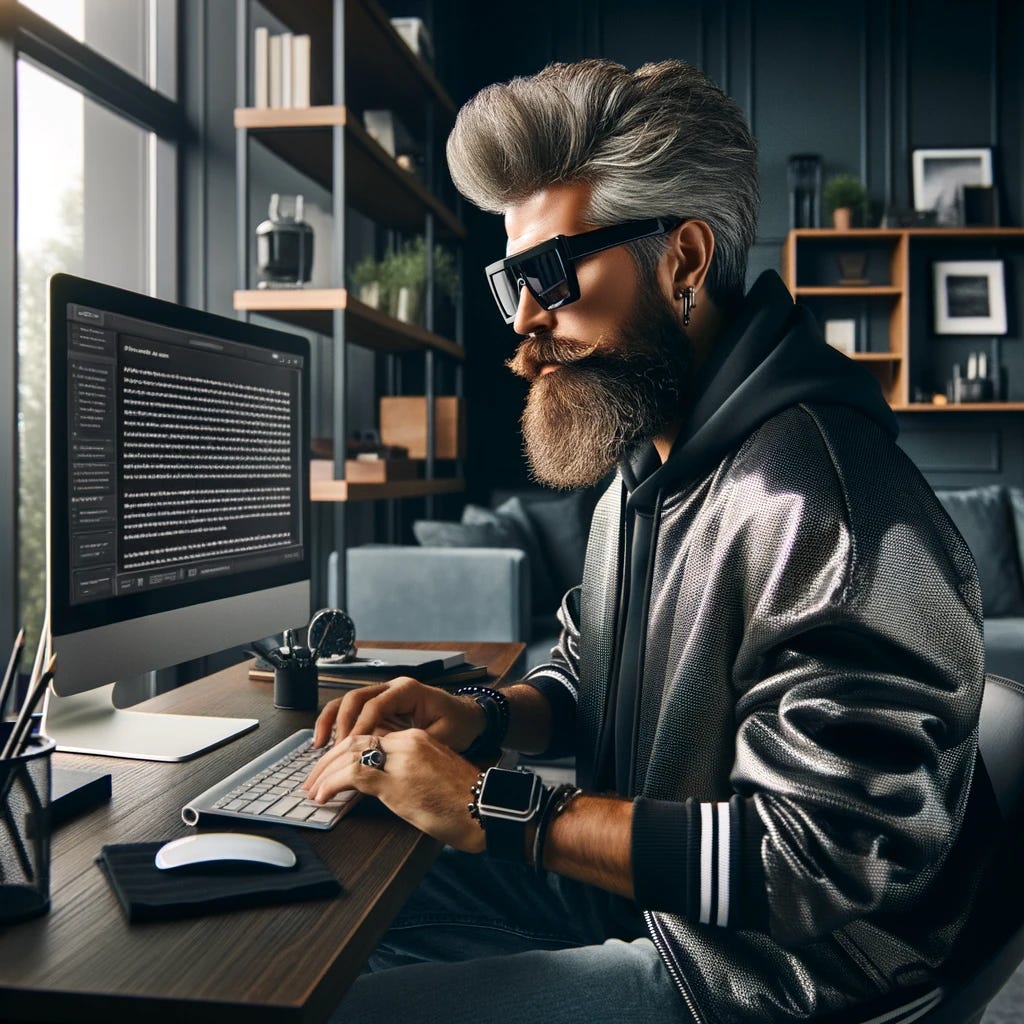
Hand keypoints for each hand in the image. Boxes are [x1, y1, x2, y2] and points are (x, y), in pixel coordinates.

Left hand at [301, 729, 485, 852]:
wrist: (485, 811)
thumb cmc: (465, 803)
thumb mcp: (432, 778)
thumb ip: (406, 773)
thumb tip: (380, 786)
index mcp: (416, 738)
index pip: (370, 736)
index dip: (345, 752)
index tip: (330, 768)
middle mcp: (406, 742)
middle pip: (354, 740)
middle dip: (327, 760)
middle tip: (312, 779)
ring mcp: (400, 759)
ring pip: (348, 754)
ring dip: (324, 772)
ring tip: (312, 790)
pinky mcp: (395, 781)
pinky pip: (352, 775)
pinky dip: (331, 784)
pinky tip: (323, 796)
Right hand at [312, 676, 484, 752]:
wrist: (467, 716)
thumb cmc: (458, 724)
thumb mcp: (441, 736)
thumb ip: (413, 745)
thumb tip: (385, 759)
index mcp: (408, 690)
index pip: (375, 705)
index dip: (359, 726)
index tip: (349, 748)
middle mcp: (392, 688)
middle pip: (355, 698)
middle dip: (340, 724)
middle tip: (332, 750)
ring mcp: (384, 697)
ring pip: (348, 702)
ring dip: (331, 723)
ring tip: (319, 746)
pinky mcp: (379, 709)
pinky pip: (352, 713)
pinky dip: (338, 726)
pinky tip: (327, 743)